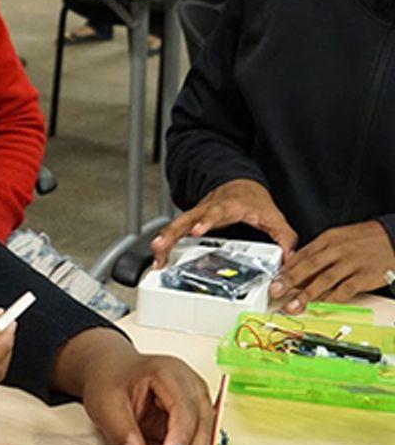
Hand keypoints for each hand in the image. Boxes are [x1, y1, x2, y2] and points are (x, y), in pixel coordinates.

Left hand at [52, 330, 211, 444]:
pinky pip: (199, 443)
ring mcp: (198, 402)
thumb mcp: (106, 406)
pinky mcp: (196, 419)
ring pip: (206, 439)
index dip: (179, 439)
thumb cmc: (111, 378)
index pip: (184, 409)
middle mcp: (192, 386)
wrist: (112, 368)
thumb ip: (123, 437)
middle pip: (201, 426)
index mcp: (170, 373)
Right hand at [151, 179, 297, 266]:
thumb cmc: (252, 200)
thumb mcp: (272, 215)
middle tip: (162, 245)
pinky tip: (158, 259)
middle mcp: (207, 208)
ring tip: (155, 255)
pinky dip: (164, 244)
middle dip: (173, 232)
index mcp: (228, 206)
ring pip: (175, 225)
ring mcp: (196, 214)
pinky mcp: (189, 221)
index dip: (205, 220)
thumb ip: (283, 236)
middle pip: (186, 218)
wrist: (238, 185)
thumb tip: (289, 258)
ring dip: (163, 240)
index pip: (216, 212)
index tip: (196, 230)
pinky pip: (173, 232)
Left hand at [269, 221, 394, 313]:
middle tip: (275, 291)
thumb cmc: (363, 240)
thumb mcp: (338, 238)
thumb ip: (317, 252)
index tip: (273, 280)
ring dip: (306, 294)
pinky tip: (320, 306)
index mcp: (329, 239)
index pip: (302, 255)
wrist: (394, 237)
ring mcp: (352, 263)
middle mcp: (338, 250)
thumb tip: (295, 267)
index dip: (286, 269)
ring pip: (325, 280)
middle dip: (289, 280)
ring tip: (292, 306)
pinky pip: (345, 289)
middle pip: (310, 266)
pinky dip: (331, 299)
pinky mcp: (365, 276)